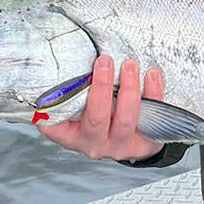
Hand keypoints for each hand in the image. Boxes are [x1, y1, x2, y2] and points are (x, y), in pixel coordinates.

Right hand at [38, 55, 165, 161]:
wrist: (134, 136)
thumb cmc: (101, 113)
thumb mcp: (81, 106)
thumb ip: (72, 90)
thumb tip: (59, 58)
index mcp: (72, 135)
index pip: (54, 127)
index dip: (50, 112)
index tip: (50, 90)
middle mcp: (95, 143)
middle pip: (96, 119)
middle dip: (102, 87)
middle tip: (105, 61)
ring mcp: (120, 145)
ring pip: (125, 119)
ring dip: (129, 89)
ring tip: (130, 64)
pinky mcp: (145, 144)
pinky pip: (152, 120)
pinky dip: (154, 94)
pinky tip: (152, 74)